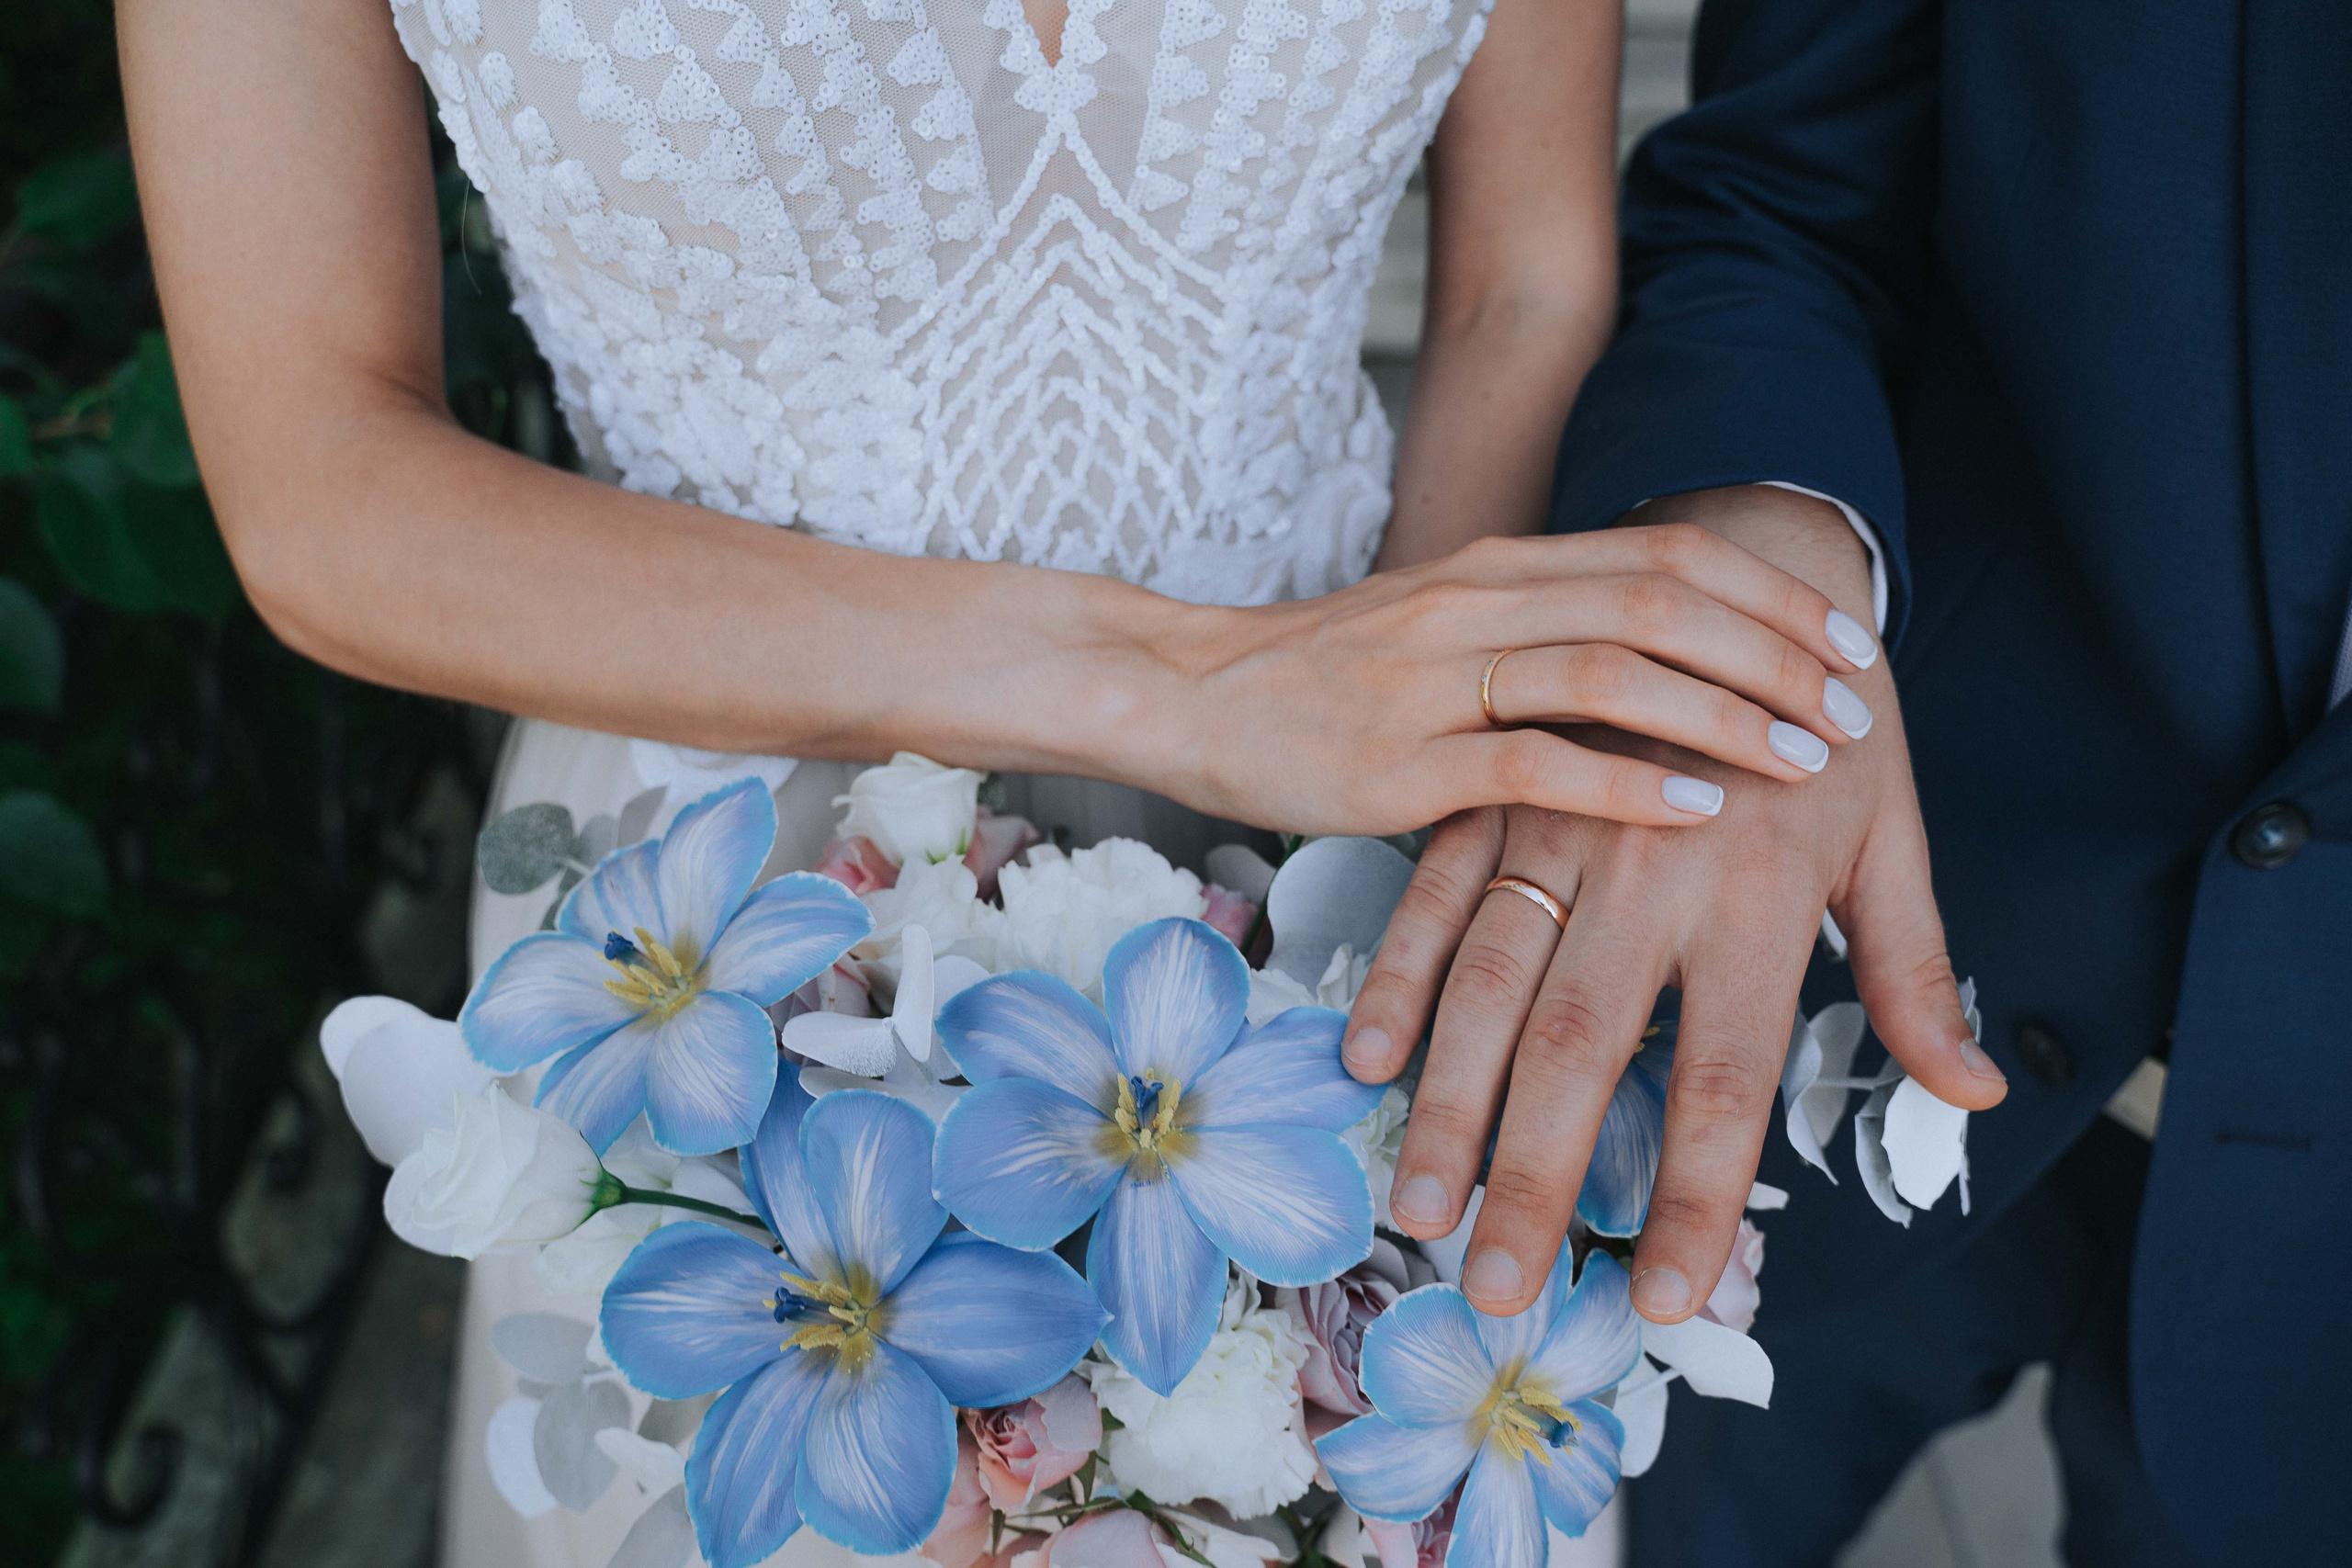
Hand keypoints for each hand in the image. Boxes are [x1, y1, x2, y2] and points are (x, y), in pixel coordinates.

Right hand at [1163, 524, 1883, 835]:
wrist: (1180, 694)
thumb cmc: (1317, 679)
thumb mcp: (1438, 631)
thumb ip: (1537, 637)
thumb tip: (1653, 670)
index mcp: (1499, 566)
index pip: (1667, 554)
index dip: (1773, 596)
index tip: (1849, 643)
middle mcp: (1480, 600)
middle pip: (1663, 597)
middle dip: (1777, 651)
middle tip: (1857, 708)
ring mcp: (1436, 674)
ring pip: (1613, 666)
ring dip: (1727, 710)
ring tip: (1806, 757)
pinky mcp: (1398, 757)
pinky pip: (1533, 759)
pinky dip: (1627, 781)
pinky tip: (1695, 807)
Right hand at [1340, 487, 2008, 1321]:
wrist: (1754, 546)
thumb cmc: (1834, 720)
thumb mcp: (1891, 842)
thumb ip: (1915, 975)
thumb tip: (1973, 1096)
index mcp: (1764, 895)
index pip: (1726, 1081)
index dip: (1697, 1205)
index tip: (1668, 1305)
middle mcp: (1657, 864)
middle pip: (1584, 1051)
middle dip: (1535, 1183)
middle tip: (1495, 1291)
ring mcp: (1562, 817)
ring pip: (1490, 982)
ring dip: (1450, 1103)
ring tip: (1419, 1207)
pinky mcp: (1494, 778)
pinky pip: (1433, 894)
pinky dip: (1400, 981)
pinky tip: (1371, 1061)